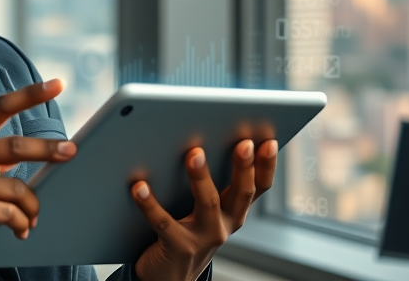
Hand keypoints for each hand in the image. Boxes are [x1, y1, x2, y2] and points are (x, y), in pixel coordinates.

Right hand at [0, 79, 76, 272]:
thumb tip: (30, 152)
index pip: (0, 106)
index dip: (31, 94)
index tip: (58, 84)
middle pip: (16, 146)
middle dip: (49, 149)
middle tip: (70, 152)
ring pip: (16, 188)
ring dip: (32, 206)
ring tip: (33, 217)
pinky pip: (7, 214)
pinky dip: (20, 224)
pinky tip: (20, 230)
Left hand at [129, 139, 278, 280]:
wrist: (169, 278)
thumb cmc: (186, 235)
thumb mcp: (207, 214)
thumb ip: (211, 186)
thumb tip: (201, 142)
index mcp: (233, 214)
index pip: (259, 188)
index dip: (266, 166)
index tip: (269, 142)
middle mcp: (224, 226)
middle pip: (241, 193)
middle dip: (244, 167)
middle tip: (244, 143)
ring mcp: (203, 238)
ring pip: (207, 203)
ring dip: (201, 176)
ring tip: (194, 153)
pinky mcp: (178, 247)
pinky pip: (163, 222)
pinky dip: (150, 203)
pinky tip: (140, 186)